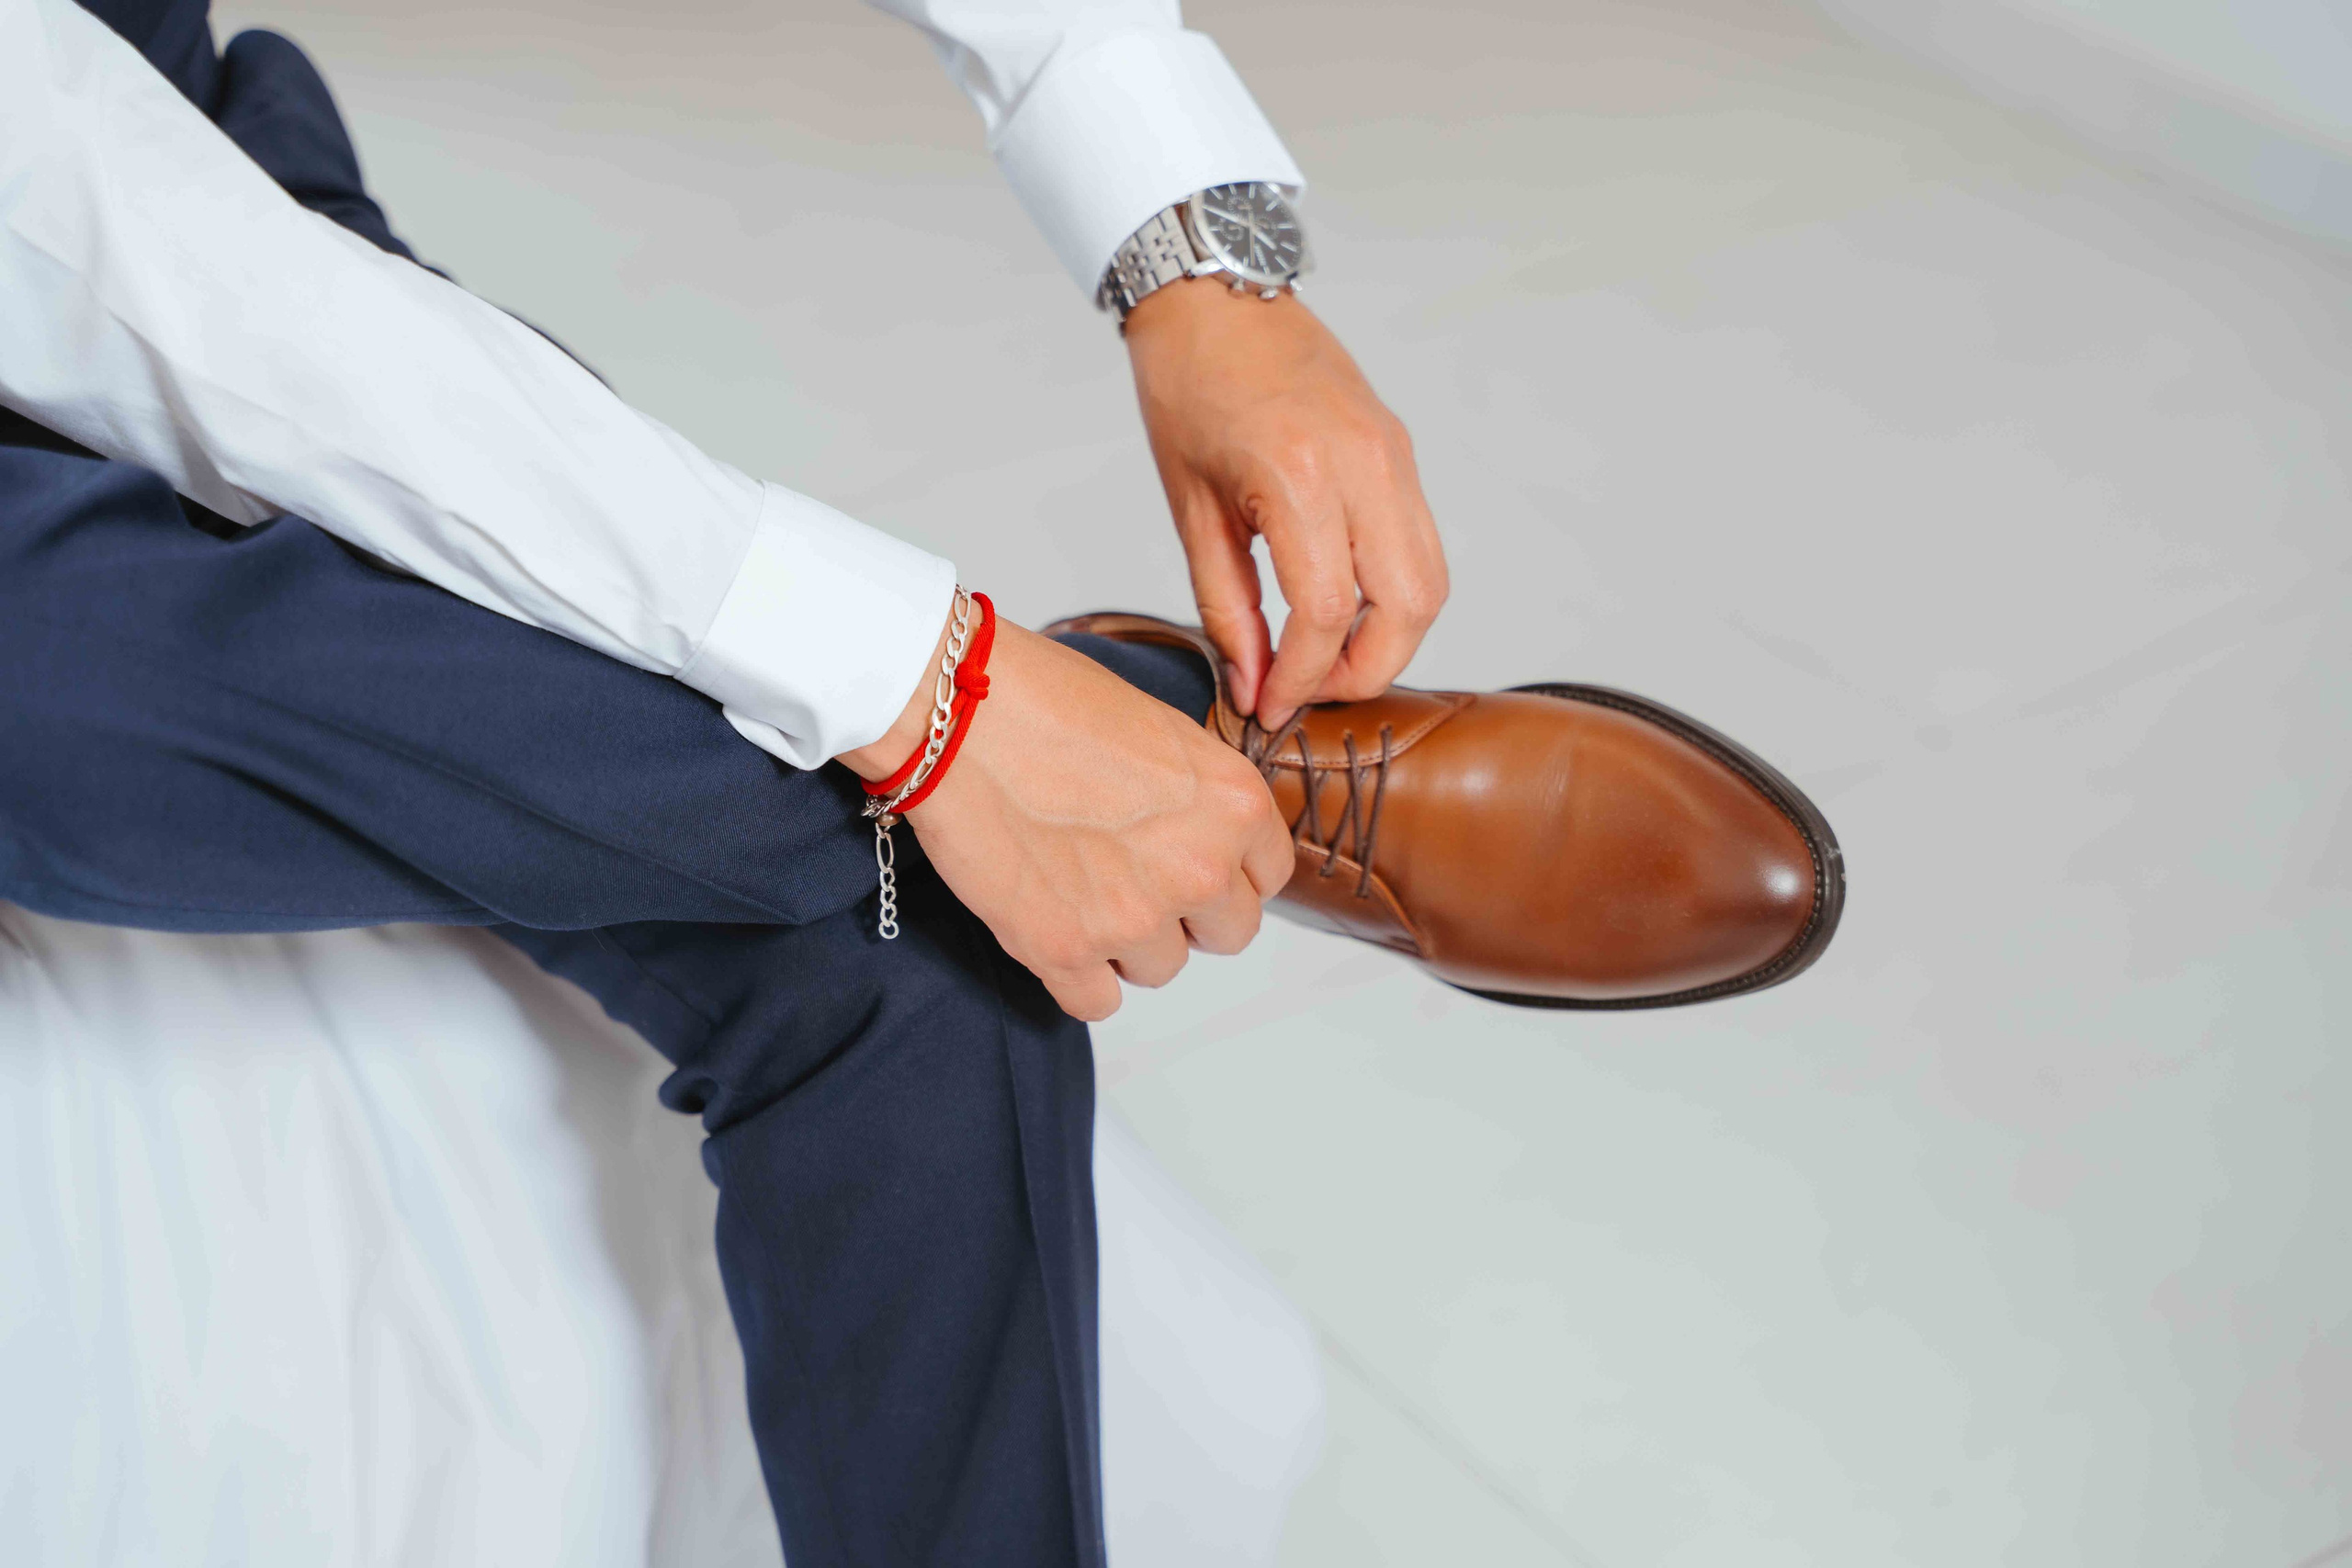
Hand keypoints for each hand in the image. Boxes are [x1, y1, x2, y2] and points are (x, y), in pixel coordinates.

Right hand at [840, 617, 1292, 1020]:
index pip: (1270, 877)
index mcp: (1235, 804)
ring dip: (1128, 941)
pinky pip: (1097, 1002)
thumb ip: (1201, 798)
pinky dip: (1078, 976)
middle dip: (1188, 913)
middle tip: (1135, 876)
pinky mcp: (1064, 951)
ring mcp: (1133, 917)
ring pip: (1161, 968)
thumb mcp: (1163, 732)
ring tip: (1080, 885)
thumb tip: (1208, 838)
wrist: (957, 712)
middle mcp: (1199, 868)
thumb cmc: (1047, 700)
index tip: (1193, 860)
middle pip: (1228, 934)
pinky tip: (1056, 927)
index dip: (1228, 869)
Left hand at [1125, 278, 1447, 724]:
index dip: (1302, 679)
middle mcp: (1363, 466)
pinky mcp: (1401, 452)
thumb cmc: (1188, 391)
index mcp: (1299, 477)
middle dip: (1364, 673)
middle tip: (1308, 692)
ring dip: (1391, 638)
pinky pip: (1421, 544)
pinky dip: (1394, 593)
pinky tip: (1344, 606)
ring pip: (1430, 583)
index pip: (1328, 614)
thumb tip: (1251, 682)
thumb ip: (1226, 607)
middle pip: (1406, 609)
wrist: (1216, 301)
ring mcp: (1394, 457)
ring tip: (1327, 657)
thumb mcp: (1192, 511)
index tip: (1270, 708)